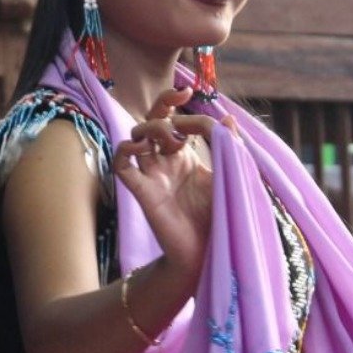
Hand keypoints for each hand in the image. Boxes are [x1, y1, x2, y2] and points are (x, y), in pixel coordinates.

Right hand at [113, 88, 216, 282]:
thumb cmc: (221, 220)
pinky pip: (122, 165)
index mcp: (186, 158)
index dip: (184, 110)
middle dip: (162, 105)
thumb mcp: (230, 177)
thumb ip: (229, 148)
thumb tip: (229, 117)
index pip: (178, 123)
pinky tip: (143, 149)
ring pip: (136, 137)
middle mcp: (166, 163)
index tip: (196, 102)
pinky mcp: (142, 192)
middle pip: (153, 122)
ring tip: (174, 139)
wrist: (209, 254)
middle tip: (179, 97)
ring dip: (151, 128)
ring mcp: (152, 176)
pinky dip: (126, 150)